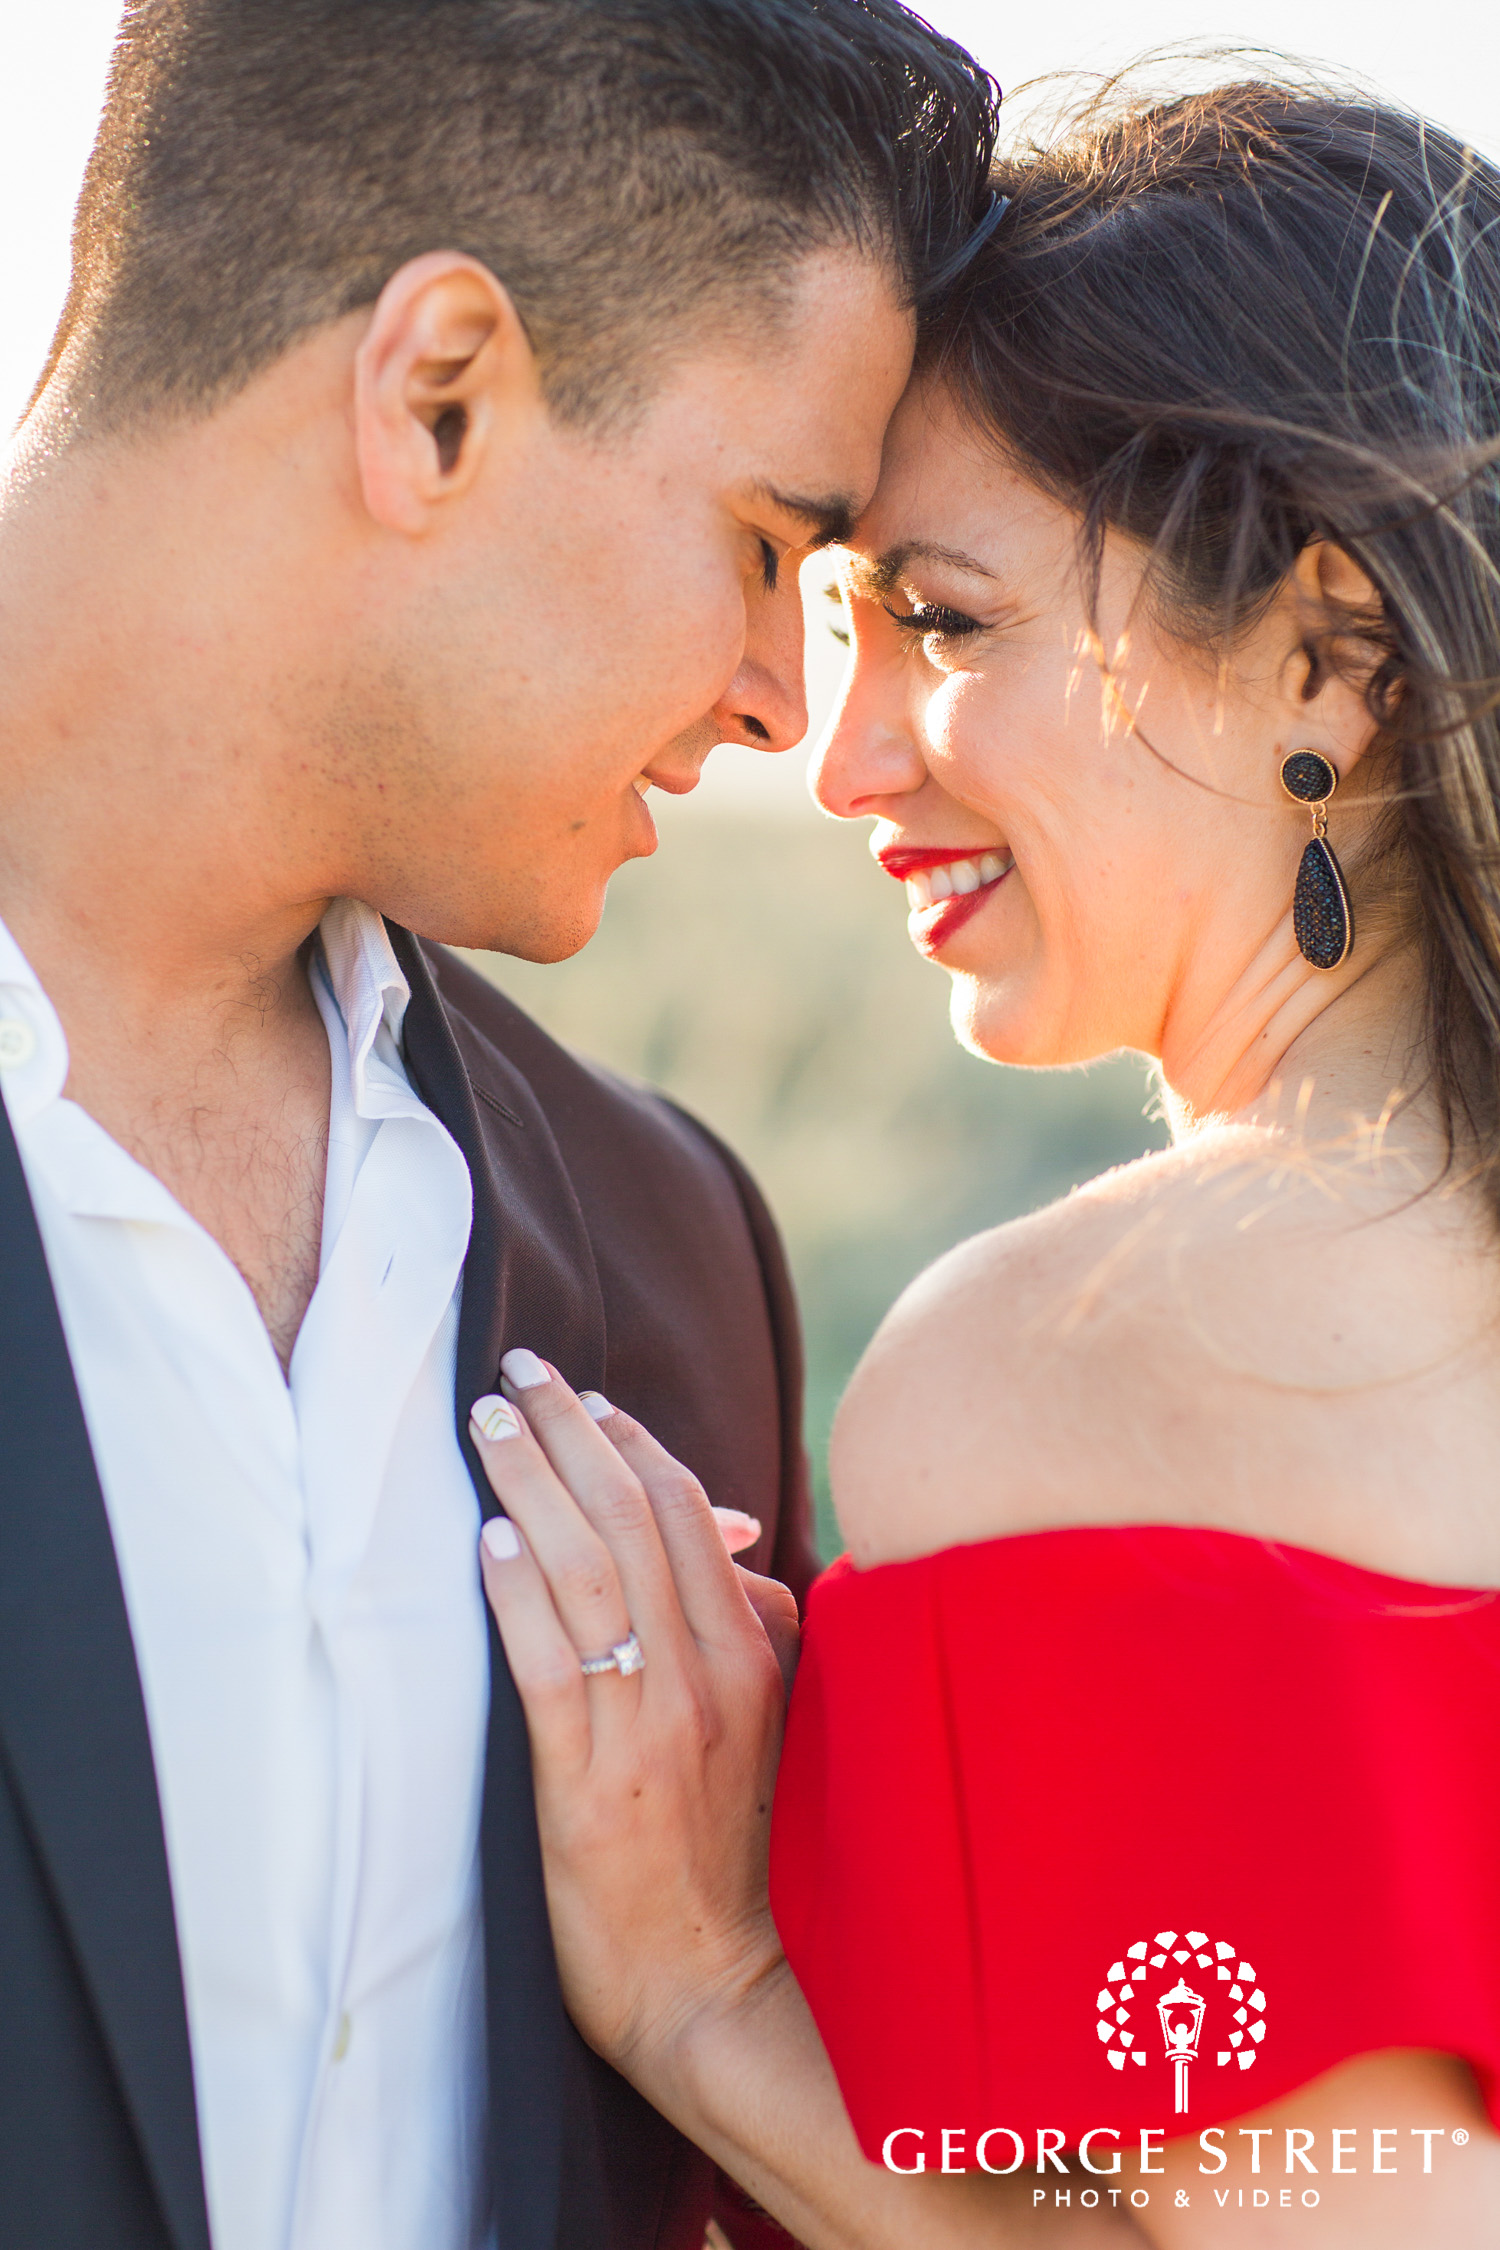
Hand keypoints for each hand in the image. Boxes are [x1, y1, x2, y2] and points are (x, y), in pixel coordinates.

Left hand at [470, 1351, 799, 2081]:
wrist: (711, 1983)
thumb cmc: (735, 1847)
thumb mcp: (767, 1722)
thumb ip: (751, 1619)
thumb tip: (727, 1527)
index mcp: (755, 1656)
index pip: (691, 1515)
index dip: (633, 1441)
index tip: (585, 1394)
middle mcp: (708, 1680)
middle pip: (634, 1519)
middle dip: (571, 1431)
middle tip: (516, 1370)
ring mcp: (650, 1731)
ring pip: (590, 1572)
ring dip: (533, 1483)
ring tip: (488, 1425)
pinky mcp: (589, 1785)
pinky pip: (552, 1666)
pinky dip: (520, 1592)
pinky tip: (489, 1541)